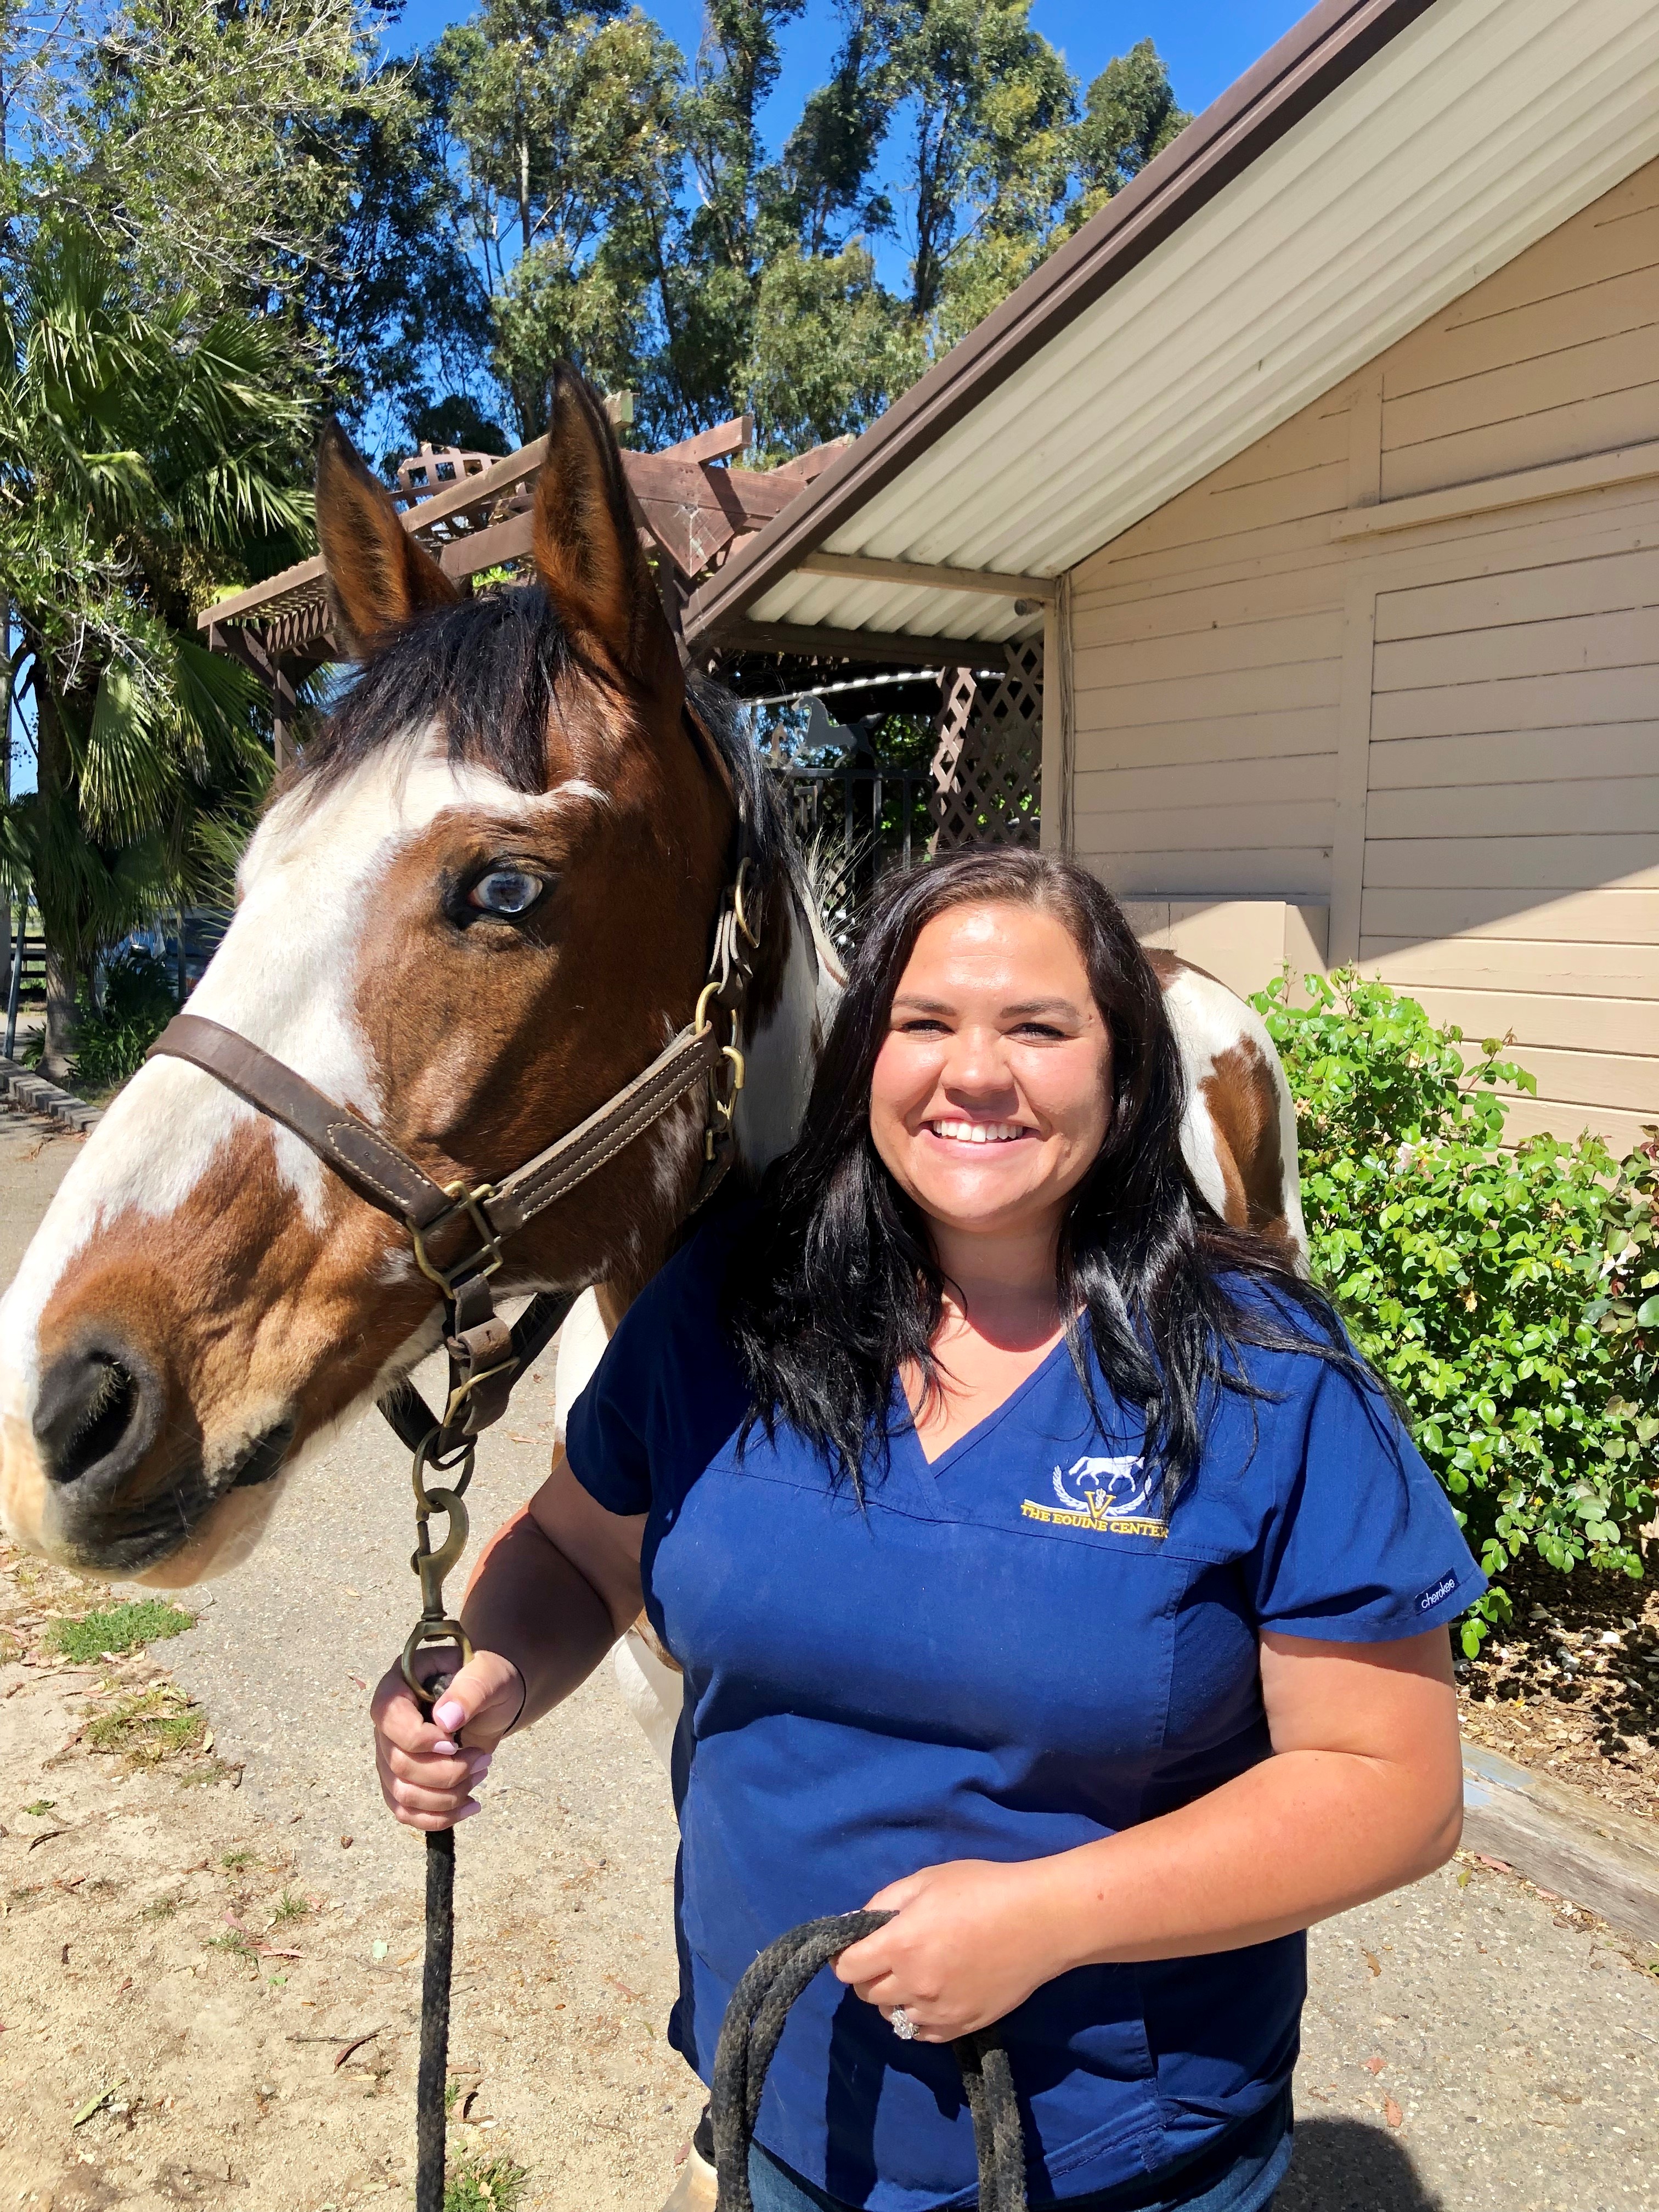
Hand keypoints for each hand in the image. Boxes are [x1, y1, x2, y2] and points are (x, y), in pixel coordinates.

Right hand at [369, 1648, 524, 1831]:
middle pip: (399, 1764)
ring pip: (403, 1794)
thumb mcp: (489, 1674)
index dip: (419, 1739)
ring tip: (480, 1774)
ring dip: (448, 1796)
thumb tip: (446, 1720)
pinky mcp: (401, 1781)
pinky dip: (439, 1817)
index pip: (389, 1718)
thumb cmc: (488, 1679)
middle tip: (483, 1760)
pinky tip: (470, 1806)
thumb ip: (470, 1690)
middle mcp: (386, 1723)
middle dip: (447, 1772)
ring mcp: (390, 1755)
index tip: (454, 1744)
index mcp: (399, 1685)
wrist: (493, 1699)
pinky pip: (407, 1812)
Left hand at [832, 1859, 1064, 2041]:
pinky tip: (932, 1994)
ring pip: (891, 2016)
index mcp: (900, 1945)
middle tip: (888, 1955)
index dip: (846, 1955)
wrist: (1041, 1920)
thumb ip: (885, 1902)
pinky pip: (921, 2033)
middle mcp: (914, 1985)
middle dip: (869, 1974)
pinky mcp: (963, 2026)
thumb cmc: (983, 1889)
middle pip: (866, 1994)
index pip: (847, 1968)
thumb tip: (859, 1925)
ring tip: (914, 1974)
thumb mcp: (927, 1880)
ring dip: (892, 1997)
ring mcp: (939, 2011)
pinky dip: (917, 2017)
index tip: (857, 1945)